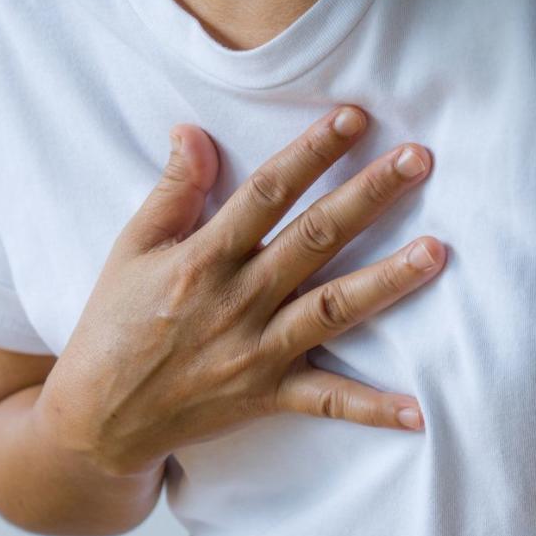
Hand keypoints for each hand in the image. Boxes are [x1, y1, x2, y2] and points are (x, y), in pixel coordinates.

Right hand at [34, 105, 443, 476]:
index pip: (266, 194)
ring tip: (436, 251)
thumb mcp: (129, 250)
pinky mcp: (265, 396)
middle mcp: (236, 301)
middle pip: (313, 240)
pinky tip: (417, 409)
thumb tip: (192, 132)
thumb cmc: (111, 327)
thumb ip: (171, 193)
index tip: (353, 118)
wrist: (98, 417)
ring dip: (387, 281)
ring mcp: (255, 352)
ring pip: (332, 310)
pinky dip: (370, 408)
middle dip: (367, 196)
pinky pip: (325, 402)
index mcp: (202, 260)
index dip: (310, 153)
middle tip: (418, 160)